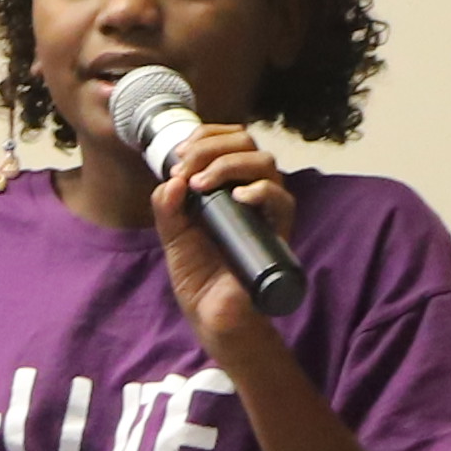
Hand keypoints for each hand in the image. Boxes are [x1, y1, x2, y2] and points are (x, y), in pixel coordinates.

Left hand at [145, 118, 304, 365]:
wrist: (211, 315)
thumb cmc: (198, 274)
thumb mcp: (172, 234)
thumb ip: (167, 206)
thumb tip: (172, 179)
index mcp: (227, 185)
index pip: (230, 141)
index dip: (207, 136)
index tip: (180, 154)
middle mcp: (251, 193)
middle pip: (248, 144)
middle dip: (211, 147)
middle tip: (186, 168)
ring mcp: (266, 212)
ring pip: (266, 164)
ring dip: (229, 164)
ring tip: (202, 185)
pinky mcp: (277, 234)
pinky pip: (283, 202)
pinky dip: (261, 191)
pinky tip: (238, 197)